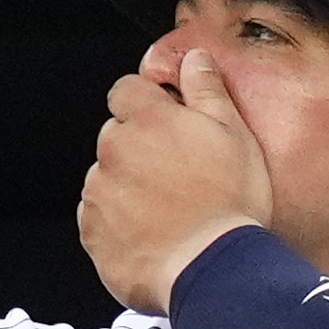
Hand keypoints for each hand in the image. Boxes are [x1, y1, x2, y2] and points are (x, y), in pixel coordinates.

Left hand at [78, 49, 270, 315]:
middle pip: (116, 135)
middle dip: (140, 147)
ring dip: (130, 185)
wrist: (211, 269)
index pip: (126, 90)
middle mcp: (113, 150)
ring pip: (107, 177)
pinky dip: (120, 221)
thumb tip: (194, 59)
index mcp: (148, 120)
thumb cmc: (229, 203)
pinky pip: (99, 217)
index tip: (169, 122)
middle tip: (180, 173)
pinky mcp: (92, 231)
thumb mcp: (235, 135)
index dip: (148, 103)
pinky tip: (155, 233)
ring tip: (171, 210)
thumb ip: (208, 91)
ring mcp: (98, 192)